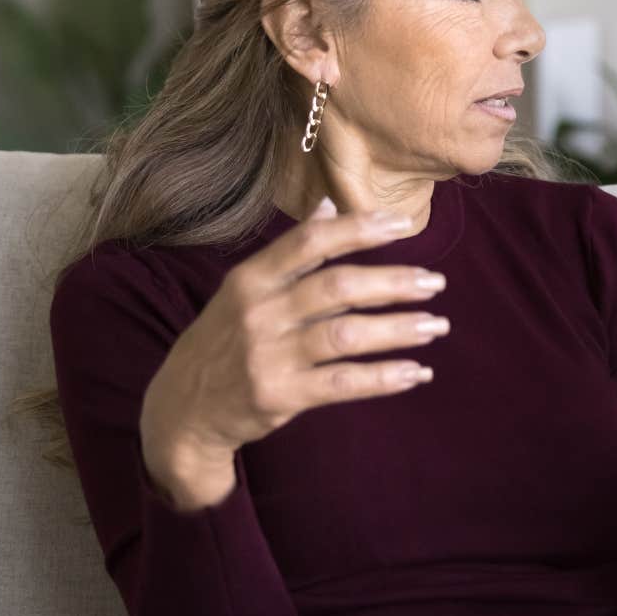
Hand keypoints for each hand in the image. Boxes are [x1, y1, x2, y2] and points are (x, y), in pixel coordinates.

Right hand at [138, 197, 450, 509]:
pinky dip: (384, 378)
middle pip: (337, 287)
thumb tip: (329, 205)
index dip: (358, 230)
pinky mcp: (279, 396)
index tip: (403, 225)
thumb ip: (290, 252)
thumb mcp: (244, 291)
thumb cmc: (224, 341)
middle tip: (435, 283)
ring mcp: (268, 356)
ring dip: (398, 329)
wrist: (181, 410)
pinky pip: (343, 384)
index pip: (310, 242)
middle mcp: (259, 313)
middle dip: (393, 282)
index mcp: (251, 279)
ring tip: (435, 326)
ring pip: (346, 335)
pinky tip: (417, 373)